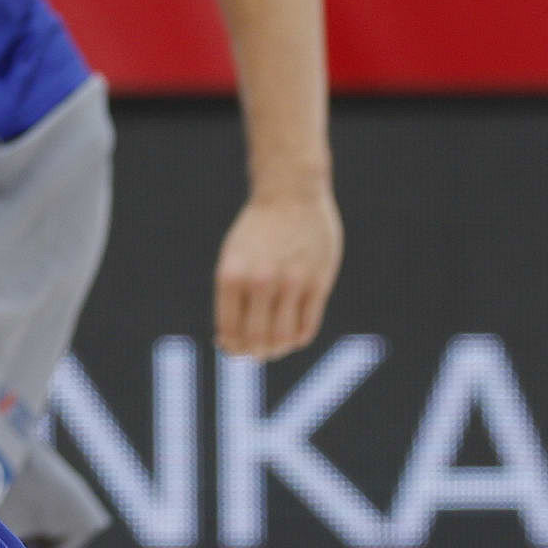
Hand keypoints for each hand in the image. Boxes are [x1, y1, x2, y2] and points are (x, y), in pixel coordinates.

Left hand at [214, 187, 341, 362]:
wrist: (290, 193)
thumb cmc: (257, 231)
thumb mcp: (232, 258)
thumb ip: (232, 297)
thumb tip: (229, 341)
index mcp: (231, 276)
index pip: (230, 331)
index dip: (233, 348)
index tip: (236, 348)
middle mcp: (259, 281)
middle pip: (256, 340)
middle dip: (255, 353)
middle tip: (258, 352)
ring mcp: (291, 282)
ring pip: (283, 338)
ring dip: (278, 350)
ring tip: (275, 347)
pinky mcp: (318, 282)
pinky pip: (307, 326)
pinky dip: (298, 339)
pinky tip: (293, 336)